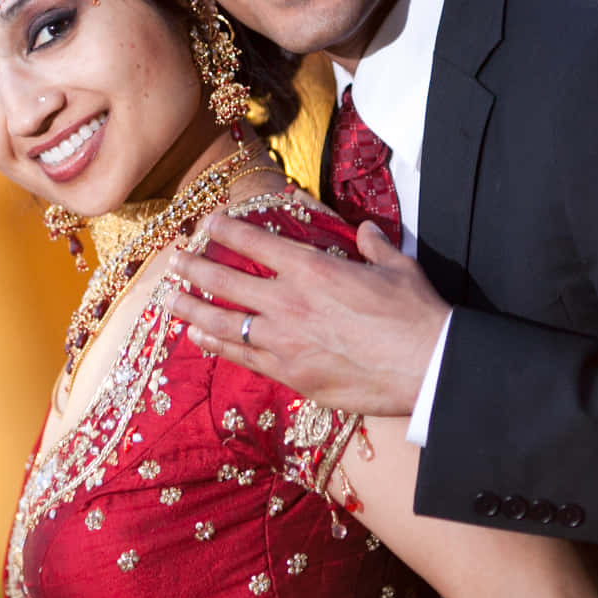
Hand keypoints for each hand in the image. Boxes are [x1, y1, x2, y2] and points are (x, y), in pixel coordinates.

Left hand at [165, 215, 449, 416]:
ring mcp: (284, 341)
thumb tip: (367, 233)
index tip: (205, 223)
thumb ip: (373, 247)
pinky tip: (199, 339)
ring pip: (223, 322)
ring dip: (192, 309)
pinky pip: (242, 357)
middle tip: (173, 262)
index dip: (225, 231)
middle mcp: (289, 302)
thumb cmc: (416, 316)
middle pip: (226, 281)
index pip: (255, 242)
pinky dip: (217, 345)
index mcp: (312, 269)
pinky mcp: (291, 374)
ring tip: (169, 301)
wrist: (427, 368)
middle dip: (193, 268)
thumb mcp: (396, 268)